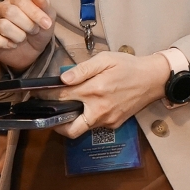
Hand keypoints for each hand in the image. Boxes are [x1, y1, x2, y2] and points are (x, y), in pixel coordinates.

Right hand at [0, 0, 53, 71]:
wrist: (32, 51)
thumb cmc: (38, 29)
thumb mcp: (47, 18)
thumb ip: (44, 5)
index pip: (20, 0)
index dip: (34, 13)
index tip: (46, 24)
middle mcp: (1, 7)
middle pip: (10, 12)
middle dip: (27, 25)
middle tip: (34, 30)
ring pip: (2, 26)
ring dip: (18, 36)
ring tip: (23, 38)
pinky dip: (5, 44)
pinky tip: (12, 45)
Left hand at [56, 51, 171, 138]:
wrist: (153, 79)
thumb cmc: (128, 67)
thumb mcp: (105, 60)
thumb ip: (82, 70)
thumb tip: (63, 79)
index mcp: (94, 91)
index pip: (62, 97)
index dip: (46, 97)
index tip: (36, 95)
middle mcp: (99, 110)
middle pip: (69, 128)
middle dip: (55, 124)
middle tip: (50, 113)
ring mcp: (108, 120)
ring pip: (82, 129)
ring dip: (72, 121)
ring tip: (68, 109)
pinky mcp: (114, 124)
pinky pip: (94, 126)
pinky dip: (87, 119)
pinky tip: (88, 107)